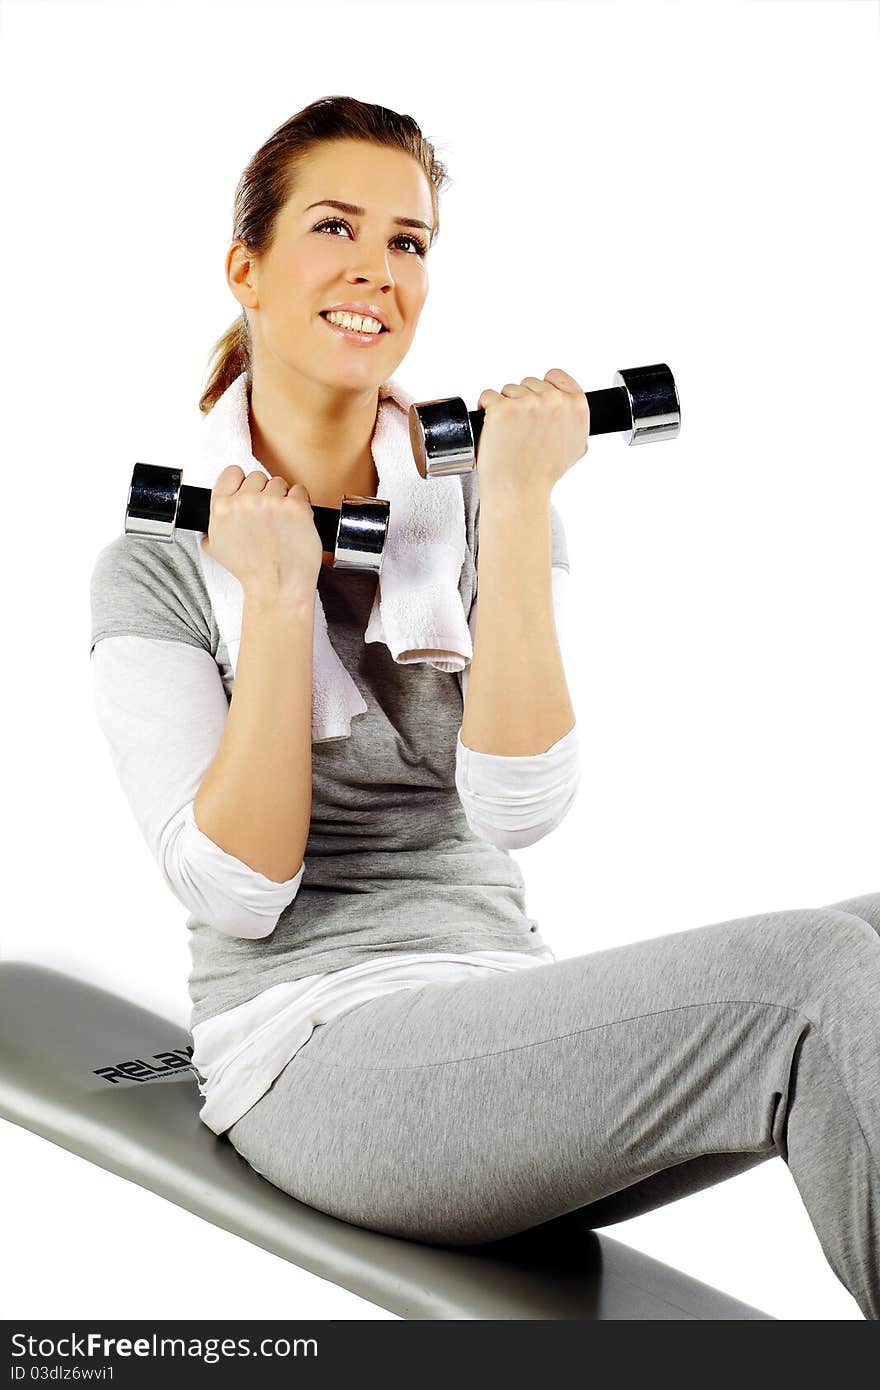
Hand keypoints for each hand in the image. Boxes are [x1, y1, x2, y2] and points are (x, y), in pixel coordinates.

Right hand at [200, 464, 322, 601]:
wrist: (276, 586)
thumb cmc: (251, 571)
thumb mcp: (218, 549)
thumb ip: (212, 528)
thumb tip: (212, 522)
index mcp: (222, 507)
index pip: (232, 472)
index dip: (242, 482)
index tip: (250, 493)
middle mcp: (244, 501)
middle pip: (258, 477)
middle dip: (264, 493)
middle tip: (268, 515)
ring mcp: (271, 502)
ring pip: (279, 482)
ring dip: (283, 498)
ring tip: (282, 522)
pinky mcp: (295, 506)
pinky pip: (300, 490)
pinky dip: (301, 504)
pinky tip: (295, 521)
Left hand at [475, 368, 589, 500]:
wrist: (519, 493)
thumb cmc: (543, 474)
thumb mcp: (576, 446)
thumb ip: (575, 419)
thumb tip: (568, 402)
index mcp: (577, 406)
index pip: (555, 377)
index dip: (541, 389)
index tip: (534, 408)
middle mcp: (555, 401)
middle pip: (529, 383)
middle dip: (521, 402)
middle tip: (520, 431)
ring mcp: (528, 403)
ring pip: (508, 389)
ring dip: (503, 407)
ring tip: (508, 435)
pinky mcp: (502, 409)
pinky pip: (488, 396)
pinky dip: (486, 410)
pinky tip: (493, 430)